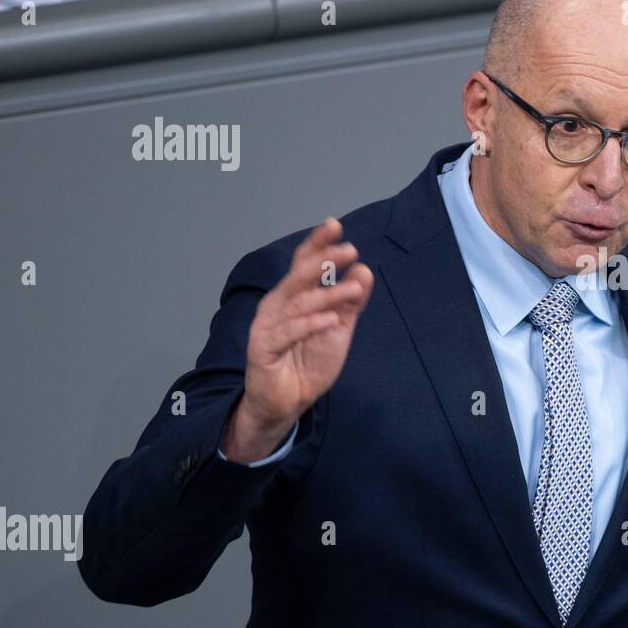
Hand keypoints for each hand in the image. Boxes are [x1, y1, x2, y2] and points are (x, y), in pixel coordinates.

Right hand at [223, 218, 373, 461]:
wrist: (287, 403)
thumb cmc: (307, 362)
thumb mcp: (337, 328)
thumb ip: (350, 301)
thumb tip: (364, 269)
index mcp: (292, 296)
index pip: (303, 263)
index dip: (317, 244)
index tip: (335, 225)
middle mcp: (277, 305)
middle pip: (298, 276)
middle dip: (323, 261)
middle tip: (350, 251)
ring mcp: (268, 326)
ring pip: (298, 303)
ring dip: (328, 294)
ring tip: (355, 289)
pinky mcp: (263, 349)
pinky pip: (288, 333)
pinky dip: (310, 324)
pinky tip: (332, 319)